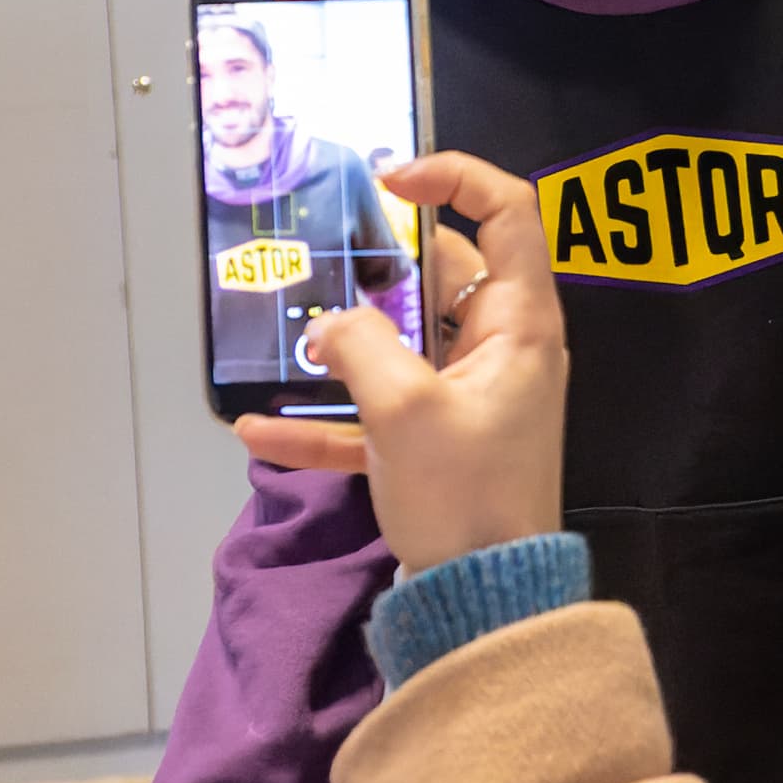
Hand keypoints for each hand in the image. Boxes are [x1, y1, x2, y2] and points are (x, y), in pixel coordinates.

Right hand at [235, 151, 568, 576]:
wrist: (486, 604)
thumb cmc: (467, 498)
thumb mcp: (405, 410)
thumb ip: (360, 346)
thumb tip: (327, 326)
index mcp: (520, 323)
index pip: (508, 214)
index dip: (455, 178)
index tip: (393, 178)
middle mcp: (502, 349)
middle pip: (445, 276)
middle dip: (382, 270)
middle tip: (327, 263)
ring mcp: (470, 396)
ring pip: (404, 344)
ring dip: (348, 344)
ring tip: (293, 341)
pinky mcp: (439, 443)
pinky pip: (378, 415)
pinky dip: (330, 419)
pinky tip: (263, 430)